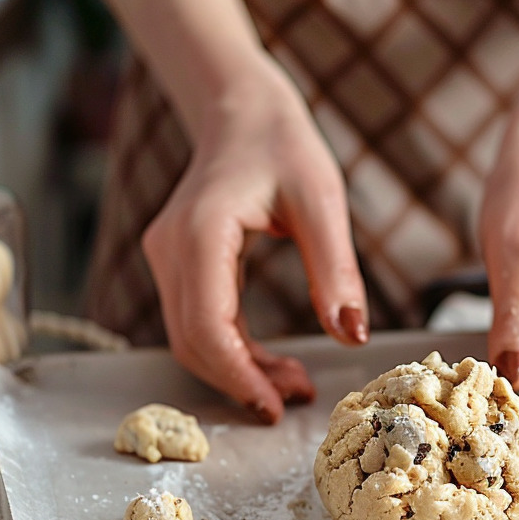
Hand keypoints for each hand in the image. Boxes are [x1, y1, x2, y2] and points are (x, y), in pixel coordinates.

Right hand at [140, 57, 367, 422]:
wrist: (242, 113)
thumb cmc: (283, 146)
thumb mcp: (323, 202)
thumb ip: (336, 270)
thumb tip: (352, 335)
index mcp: (202, 231)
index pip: (206, 326)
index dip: (238, 376)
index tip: (276, 406)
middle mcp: (171, 248)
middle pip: (191, 342)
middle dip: (241, 381)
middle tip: (295, 399)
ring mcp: (167, 258)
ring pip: (190, 339)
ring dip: (238, 371)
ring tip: (293, 383)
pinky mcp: (176, 266)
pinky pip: (197, 323)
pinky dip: (232, 352)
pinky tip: (270, 364)